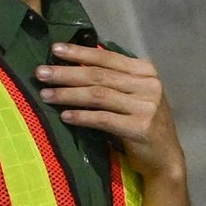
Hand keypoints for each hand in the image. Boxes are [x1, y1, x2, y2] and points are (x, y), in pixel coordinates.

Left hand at [35, 43, 187, 189]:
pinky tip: (64, 116)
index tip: (55, 49)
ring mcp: (147, 107)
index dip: (80, 53)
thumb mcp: (133, 94)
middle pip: (99, 76)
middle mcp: (149, 86)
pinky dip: (81, 117)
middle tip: (40, 73)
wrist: (164, 156)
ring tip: (46, 95)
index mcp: (146, 72)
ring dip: (68, 95)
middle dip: (66, 73)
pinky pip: (103, 119)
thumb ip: (114, 78)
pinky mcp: (141, 128)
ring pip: (98, 95)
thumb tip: (75, 62)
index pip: (108, 58)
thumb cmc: (142, 121)